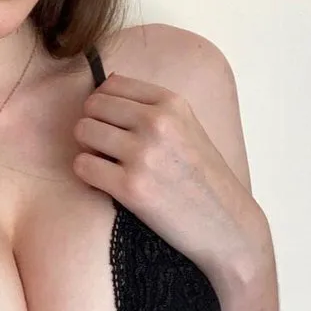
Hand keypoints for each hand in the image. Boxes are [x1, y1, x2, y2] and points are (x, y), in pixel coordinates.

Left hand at [72, 73, 267, 286]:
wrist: (228, 225)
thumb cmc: (203, 178)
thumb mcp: (187, 127)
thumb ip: (150, 107)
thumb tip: (105, 86)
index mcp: (172, 103)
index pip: (111, 84)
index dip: (103, 104)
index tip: (112, 124)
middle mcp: (157, 123)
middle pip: (92, 106)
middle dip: (93, 125)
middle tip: (106, 147)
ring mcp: (143, 154)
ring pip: (82, 131)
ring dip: (88, 149)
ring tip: (107, 164)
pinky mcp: (130, 187)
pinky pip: (82, 166)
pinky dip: (88, 174)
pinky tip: (106, 183)